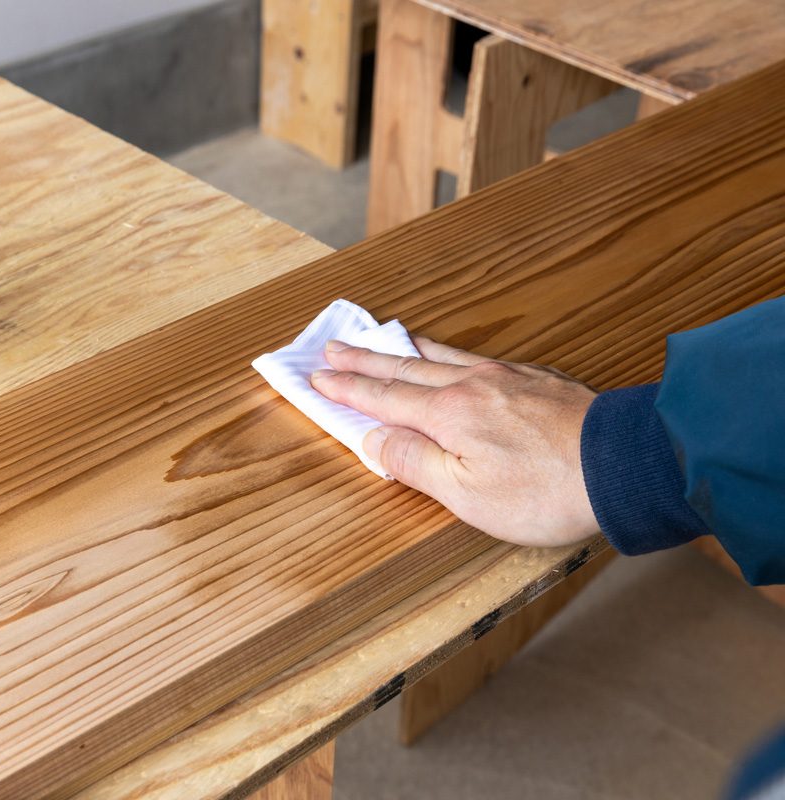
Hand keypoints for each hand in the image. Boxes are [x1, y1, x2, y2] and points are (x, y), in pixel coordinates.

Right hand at [310, 337, 598, 547]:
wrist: (625, 465)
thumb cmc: (546, 491)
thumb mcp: (466, 495)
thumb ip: (414, 463)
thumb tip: (373, 438)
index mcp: (447, 415)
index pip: (382, 398)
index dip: (346, 389)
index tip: (316, 377)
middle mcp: (471, 385)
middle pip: (404, 368)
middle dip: (364, 360)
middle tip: (333, 346)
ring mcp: (506, 376)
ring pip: (442, 355)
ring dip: (403, 349)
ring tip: (381, 338)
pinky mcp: (538, 379)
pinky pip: (478, 356)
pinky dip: (449, 351)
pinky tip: (453, 354)